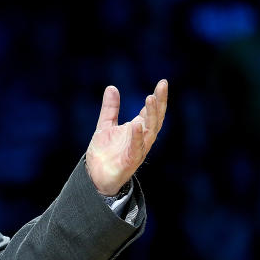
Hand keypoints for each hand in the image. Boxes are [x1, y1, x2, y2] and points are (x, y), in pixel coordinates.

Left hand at [85, 79, 168, 195]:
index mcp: (138, 128)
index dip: (158, 97)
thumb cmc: (105, 152)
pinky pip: (136, 148)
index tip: (162, 83)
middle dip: (159, 103)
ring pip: (150, 131)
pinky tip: (136, 124)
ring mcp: (138, 149)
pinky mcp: (131, 160)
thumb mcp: (105, 125)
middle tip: (161, 87)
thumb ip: (110, 109)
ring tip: (150, 99)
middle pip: (155, 118)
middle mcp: (142, 138)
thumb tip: (112, 87)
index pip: (151, 111)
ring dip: (151, 116)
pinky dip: (137, 136)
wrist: (96, 175)